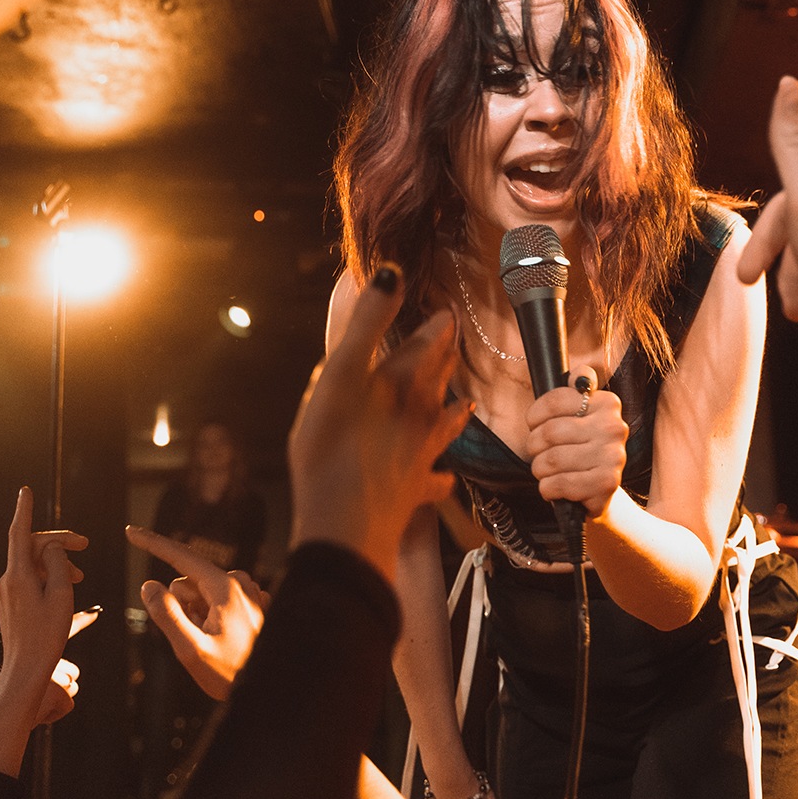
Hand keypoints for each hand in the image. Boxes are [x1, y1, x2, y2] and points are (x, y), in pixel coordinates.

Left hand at [0, 487, 88, 727]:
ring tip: (80, 577)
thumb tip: (52, 546)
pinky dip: (49, 577)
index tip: (26, 490)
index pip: (20, 533)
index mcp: (18, 575)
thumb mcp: (62, 593)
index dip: (24, 509)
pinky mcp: (10, 604)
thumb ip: (58, 562)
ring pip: (34, 564)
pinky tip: (65, 592)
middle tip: (85, 547)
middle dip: (59, 543)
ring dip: (57, 563)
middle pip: (33, 547)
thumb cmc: (47, 635)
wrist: (25, 671)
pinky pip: (30, 580)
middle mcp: (8, 580)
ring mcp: (7, 593)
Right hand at [128, 525, 267, 699]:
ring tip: (213, 645)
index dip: (153, 543)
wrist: (270, 689)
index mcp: (226, 587)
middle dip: (181, 608)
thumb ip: (167, 615)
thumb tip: (150, 586)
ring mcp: (247, 592)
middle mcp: (240, 582)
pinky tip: (223, 642)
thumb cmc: (233, 674)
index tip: (131, 532)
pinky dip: (209, 619)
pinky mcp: (251, 604)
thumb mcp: (191, 651)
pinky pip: (216, 603)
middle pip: (188, 583)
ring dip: (196, 617)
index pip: (182, 556)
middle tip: (197, 640)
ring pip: (201, 594)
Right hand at [289, 266, 469, 579]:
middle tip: (451, 343)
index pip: (430, 343)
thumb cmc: (333, 447)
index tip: (445, 310)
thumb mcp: (340, 374)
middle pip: (440, 379)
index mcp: (404, 382)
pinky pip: (435, 479)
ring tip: (464, 403)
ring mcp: (422, 454)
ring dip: (454, 409)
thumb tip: (392, 272)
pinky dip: (440, 474)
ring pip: (447, 424)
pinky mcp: (415, 490)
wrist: (346, 526)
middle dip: (446, 358)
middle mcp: (422, 414)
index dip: (438, 324)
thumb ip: (366, 322)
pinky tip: (443, 476)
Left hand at [526, 368, 625, 516]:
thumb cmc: (581, 446)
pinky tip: (553, 486)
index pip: (556, 400)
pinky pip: (560, 483)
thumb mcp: (579, 413)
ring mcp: (614, 457)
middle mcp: (614, 428)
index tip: (534, 424)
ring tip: (545, 470)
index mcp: (607, 404)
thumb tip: (582, 374)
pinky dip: (547, 487)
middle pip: (551, 431)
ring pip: (553, 460)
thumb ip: (578, 387)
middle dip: (534, 445)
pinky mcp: (607, 484)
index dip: (535, 415)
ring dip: (539, 468)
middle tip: (536, 451)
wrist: (600, 488)